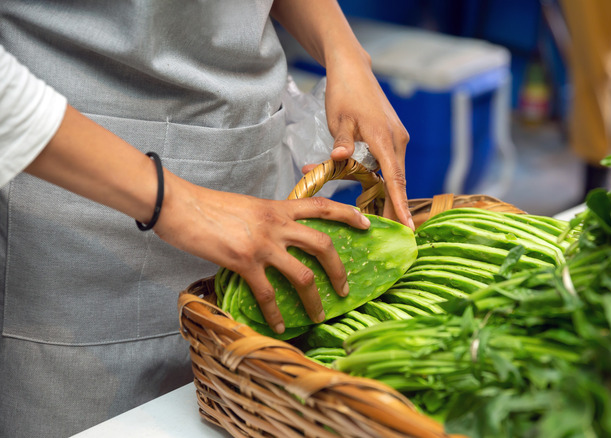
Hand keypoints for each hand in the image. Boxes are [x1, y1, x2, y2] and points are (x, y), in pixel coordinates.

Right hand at [154, 176, 369, 333]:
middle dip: (339, 270)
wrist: (180, 205)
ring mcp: (263, 244)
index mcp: (279, 207)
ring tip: (319, 316)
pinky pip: (268, 294)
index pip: (323, 206)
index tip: (368, 224)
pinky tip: (281, 326)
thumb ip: (269, 219)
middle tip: (346, 288)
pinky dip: (276, 314)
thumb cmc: (210, 206)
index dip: (349, 215)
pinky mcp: (244, 262)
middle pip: (324, 245)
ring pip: (303, 275)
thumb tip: (280, 236)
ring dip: (315, 299)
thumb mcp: (249, 206)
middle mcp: (277, 224)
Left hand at [324, 51, 413, 228]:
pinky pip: (388, 163)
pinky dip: (380, 179)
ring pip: (392, 173)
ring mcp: (397, 138)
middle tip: (390, 232)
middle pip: (397, 180)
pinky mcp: (392, 137)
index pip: (395, 179)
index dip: (399, 204)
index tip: (408, 227)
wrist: (353, 70)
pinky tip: (369, 190)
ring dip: (384, 193)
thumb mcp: (338, 118)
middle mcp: (397, 140)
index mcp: (385, 138)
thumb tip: (339, 157)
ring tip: (377, 216)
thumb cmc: (345, 93)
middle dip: (393, 206)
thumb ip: (341, 141)